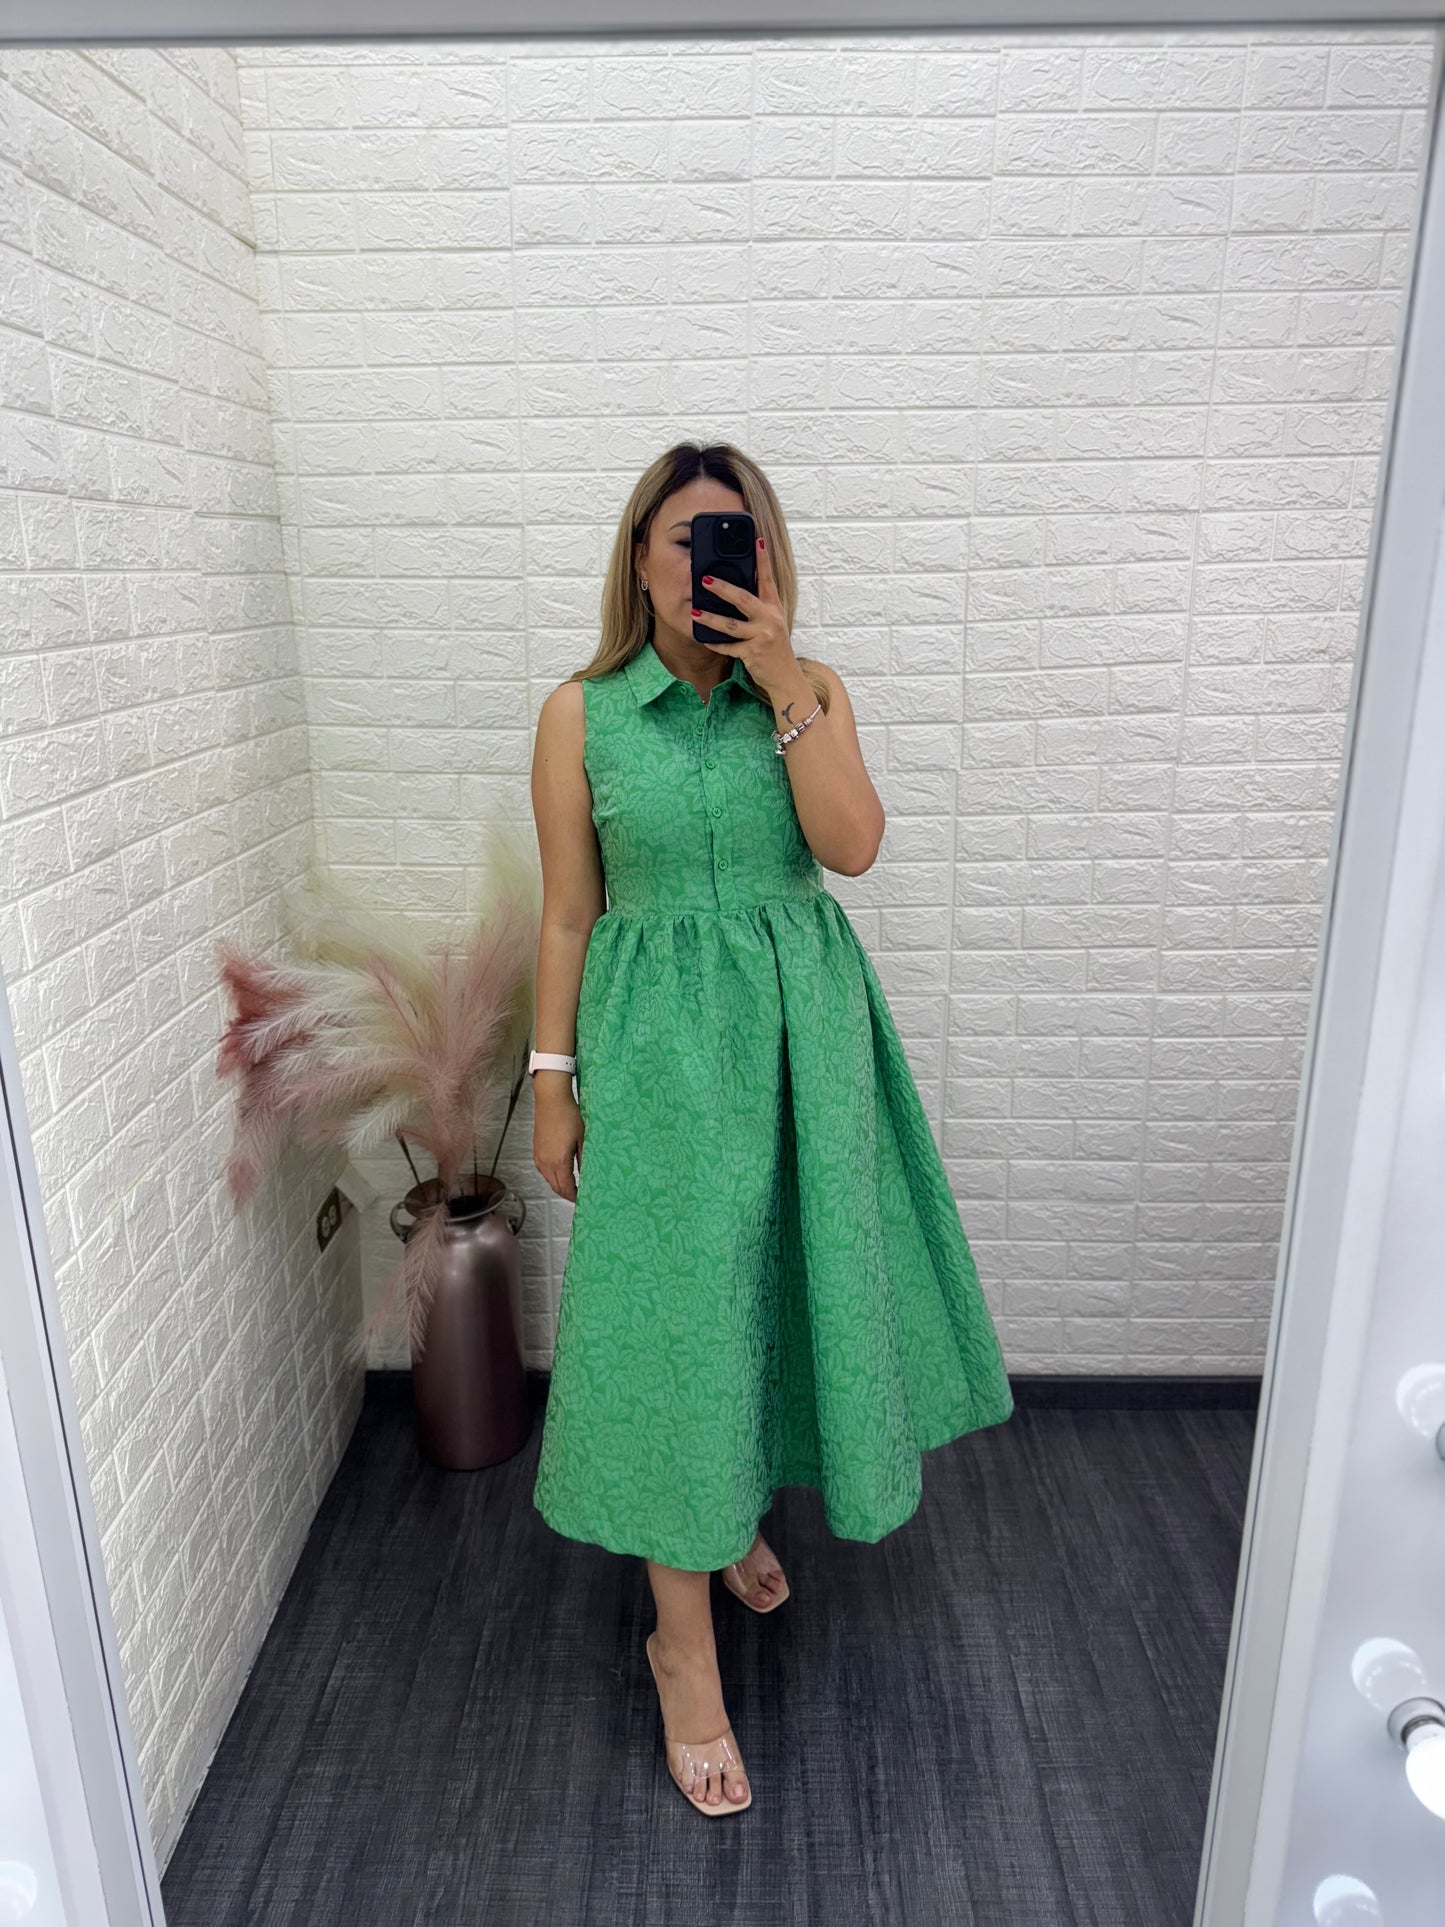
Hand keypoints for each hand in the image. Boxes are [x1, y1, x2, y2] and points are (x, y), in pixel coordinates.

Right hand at [533, 1084, 583, 1202]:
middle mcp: (545, 1162)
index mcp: (558, 1162)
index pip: (566, 1188)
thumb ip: (584, 1159)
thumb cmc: (568, 1115)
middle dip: (567, 1194)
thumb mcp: (583, 1138)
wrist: (551, 1099)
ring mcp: (539, 1157)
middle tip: (579, 1195)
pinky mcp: (536, 1151)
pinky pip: (544, 1171)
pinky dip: (553, 1176)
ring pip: (549, 1180)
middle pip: (556, 1187)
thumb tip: (588, 1174)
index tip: (583, 1200)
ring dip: (560, 1185)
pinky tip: (562, 1172)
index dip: (575, 1197)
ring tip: (573, 1185)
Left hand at [691, 537, 797, 698]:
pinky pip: (729, 647)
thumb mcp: (772, 622)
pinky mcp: (753, 654)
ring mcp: (762, 637)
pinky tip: (703, 638)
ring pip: (731, 625)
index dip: (762, 559)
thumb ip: (759, 605)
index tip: (756, 541)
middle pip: (743, 599)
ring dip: (711, 618)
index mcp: (774, 607)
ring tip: (695, 611)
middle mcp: (770, 619)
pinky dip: (716, 643)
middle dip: (723, 588)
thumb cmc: (774, 646)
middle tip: (705, 579)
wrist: (785, 677)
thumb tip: (736, 588)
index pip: (768, 579)